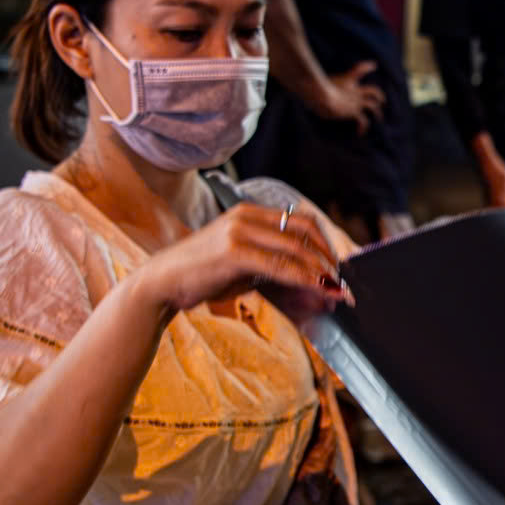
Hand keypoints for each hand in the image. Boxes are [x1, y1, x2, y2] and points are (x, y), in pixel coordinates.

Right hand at [135, 202, 350, 320]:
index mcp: (249, 213)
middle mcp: (246, 217)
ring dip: (322, 271)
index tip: (338, 266)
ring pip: (296, 248)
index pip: (300, 221)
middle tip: (343, 281)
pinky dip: (304, 277)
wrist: (161, 284)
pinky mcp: (233, 252)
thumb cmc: (202, 275)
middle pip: (304, 230)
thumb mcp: (242, 264)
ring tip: (337, 290)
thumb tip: (311, 281)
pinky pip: (279, 265)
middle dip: (329, 257)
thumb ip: (273, 265)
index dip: (325, 243)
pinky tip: (318, 288)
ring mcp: (239, 232)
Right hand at [316, 61, 385, 134]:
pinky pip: (363, 121)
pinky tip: (360, 133)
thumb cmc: (315, 87)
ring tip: (379, 118)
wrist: (321, 94)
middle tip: (382, 101)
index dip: (367, 66)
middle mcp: (354, 90)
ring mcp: (356, 101)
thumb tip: (305, 84)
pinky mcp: (354, 112)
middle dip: (379, 96)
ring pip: (373, 106)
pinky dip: (363, 127)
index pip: (359, 69)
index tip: (373, 65)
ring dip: (377, 113)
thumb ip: (316, 82)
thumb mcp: (316, 81)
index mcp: (347, 80)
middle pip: (373, 90)